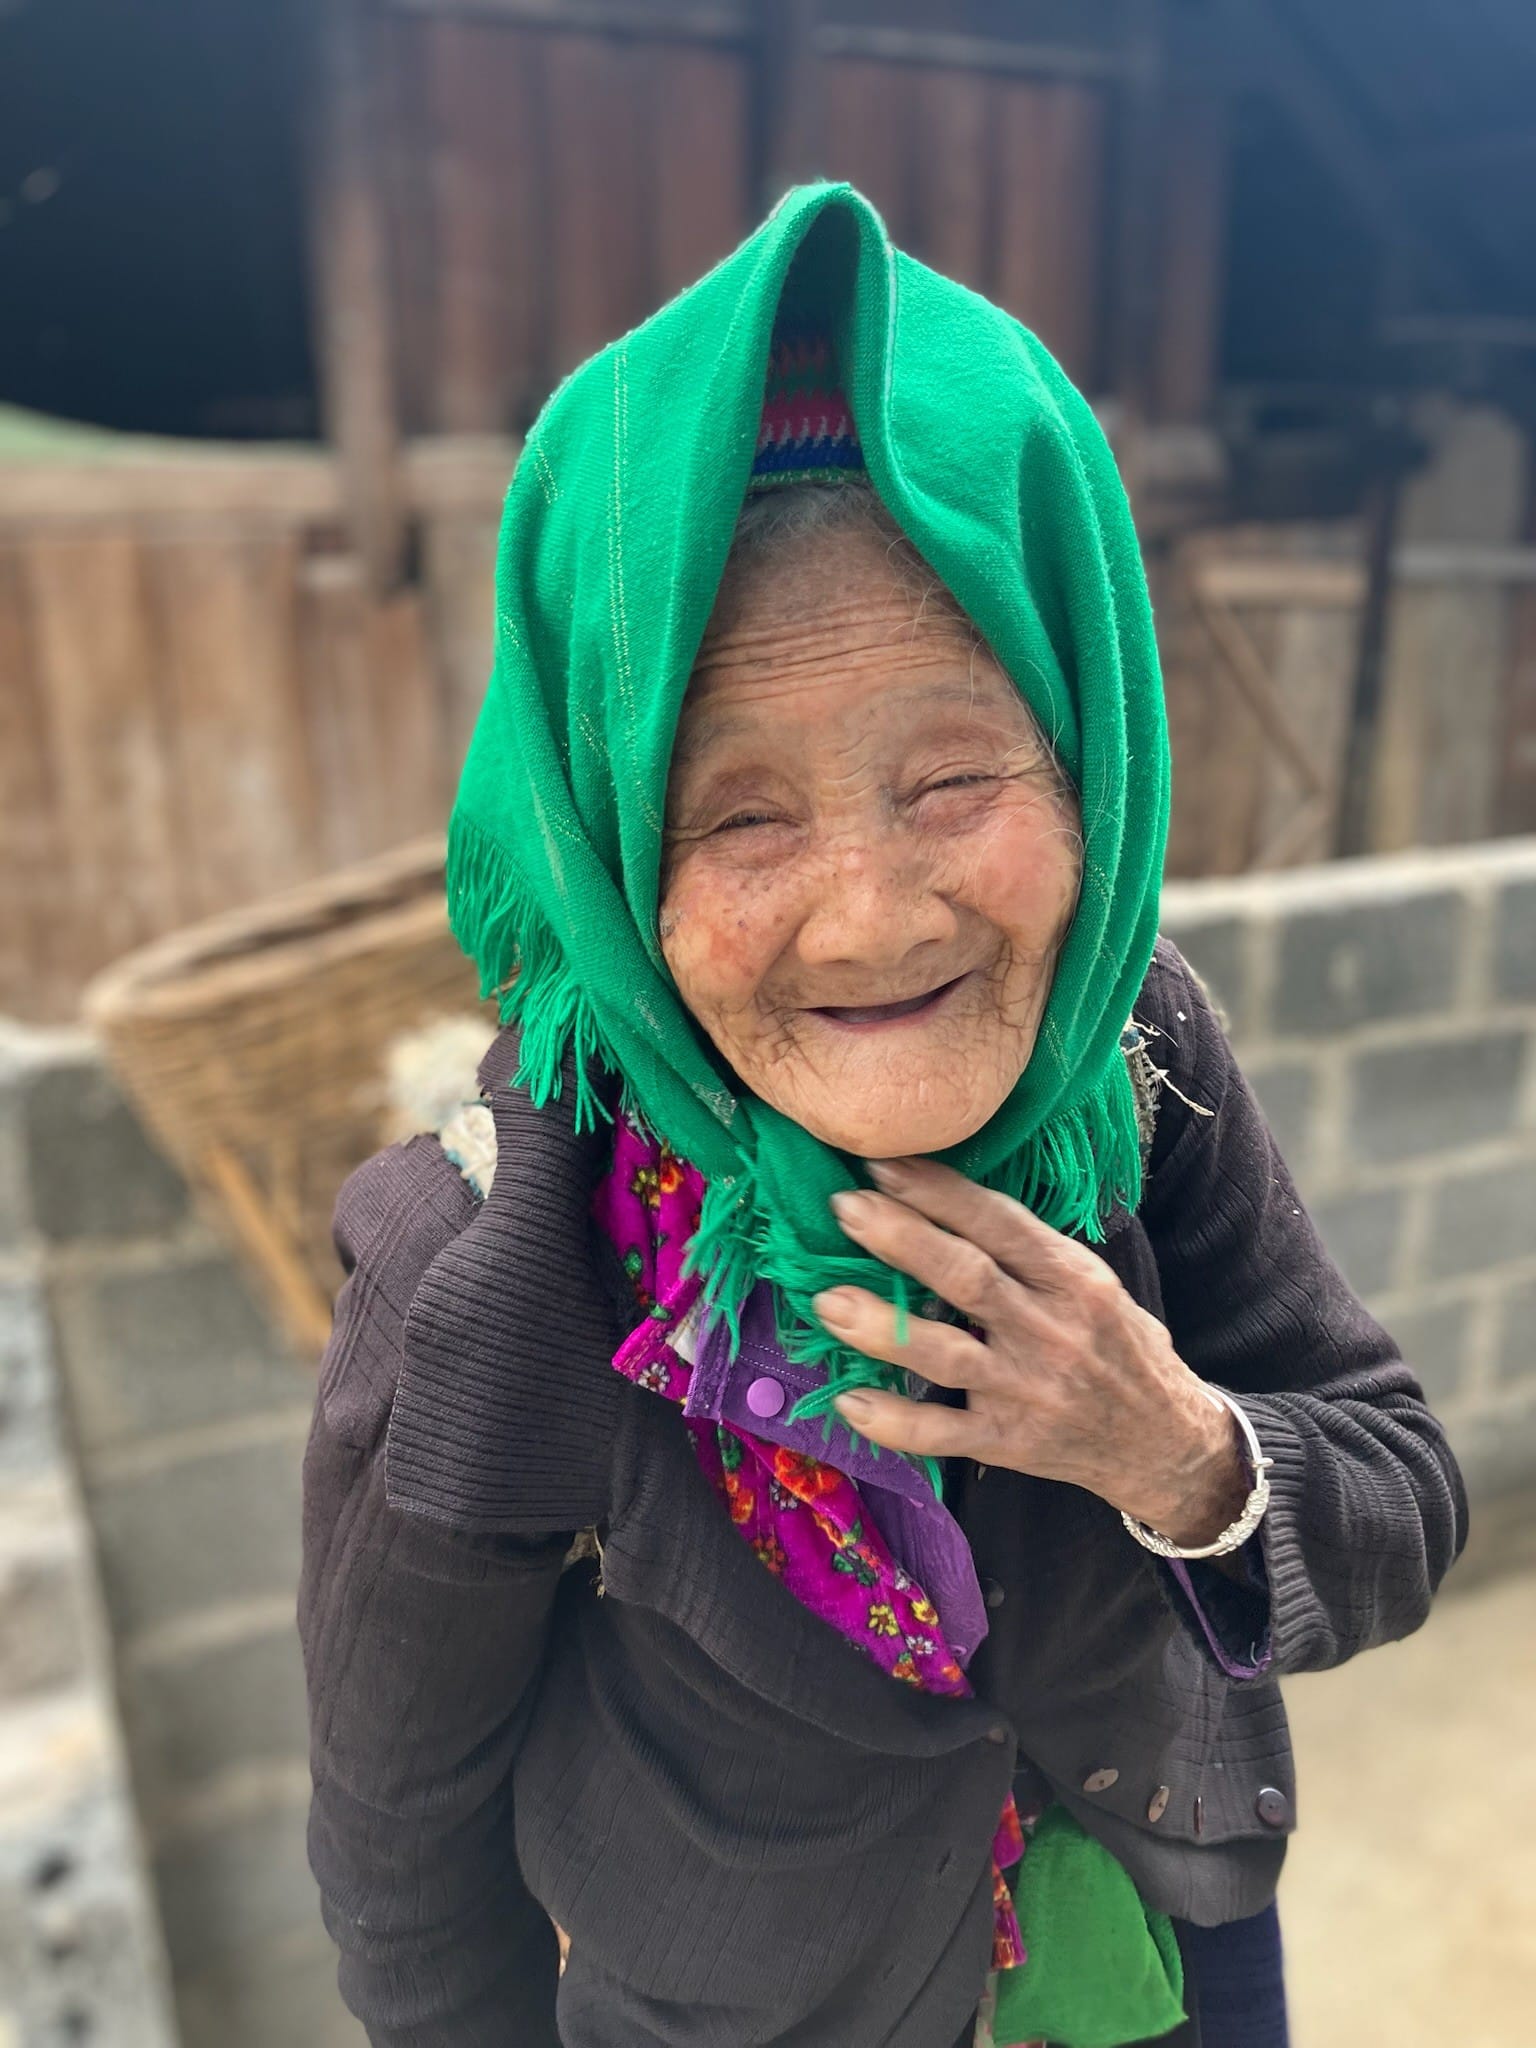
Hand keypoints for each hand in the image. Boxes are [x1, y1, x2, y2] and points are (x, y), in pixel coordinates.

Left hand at [815, 1156, 1248, 1546]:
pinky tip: (848, 1401)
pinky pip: (942, 1434)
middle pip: (967, 1276)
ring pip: (946, 1354)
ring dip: (884, 1325)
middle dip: (902, 1238)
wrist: (1164, 1442)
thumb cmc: (1115, 1346)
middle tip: (844, 1206)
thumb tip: (937, 1198)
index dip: (940, 1191)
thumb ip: (1027, 1251)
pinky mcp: (1008, 1443)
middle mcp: (1051, 1330)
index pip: (1000, 1223)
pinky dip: (894, 1422)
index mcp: (1073, 1278)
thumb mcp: (1092, 1284)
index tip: (883, 1163)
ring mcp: (1027, 1390)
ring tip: (828, 1301)